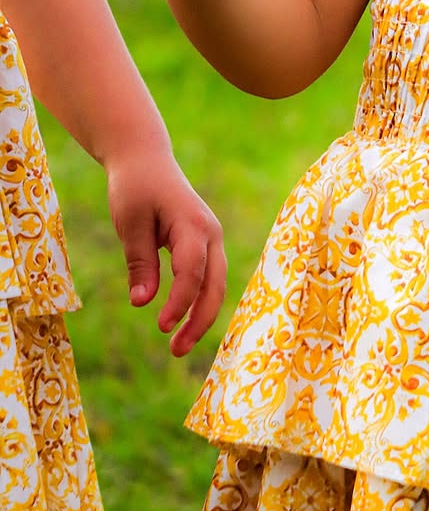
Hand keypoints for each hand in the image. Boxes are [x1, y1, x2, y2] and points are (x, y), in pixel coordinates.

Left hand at [105, 146, 225, 356]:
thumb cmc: (135, 188)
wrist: (146, 160)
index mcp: (193, 224)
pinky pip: (208, 277)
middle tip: (175, 351)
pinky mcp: (204, 244)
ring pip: (215, 283)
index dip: (180, 302)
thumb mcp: (130, 223)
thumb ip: (140, 263)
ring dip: (200, 315)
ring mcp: (211, 238)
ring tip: (176, 345)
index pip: (192, 271)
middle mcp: (210, 232)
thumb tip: (143, 303)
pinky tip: (182, 322)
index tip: (161, 327)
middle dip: (199, 319)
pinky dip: (199, 302)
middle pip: (215, 283)